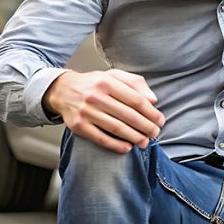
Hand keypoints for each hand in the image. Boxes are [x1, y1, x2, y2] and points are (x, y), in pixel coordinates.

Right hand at [44, 69, 164, 153]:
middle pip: (128, 115)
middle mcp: (96, 96)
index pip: (136, 99)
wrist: (62, 90)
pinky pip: (101, 138)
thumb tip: (153, 99)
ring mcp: (86, 112)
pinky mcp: (78, 126)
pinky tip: (127, 148)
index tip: (160, 120)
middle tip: (155, 133)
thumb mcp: (113, 76)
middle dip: (146, 126)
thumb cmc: (94, 84)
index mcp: (107, 82)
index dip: (151, 112)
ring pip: (116, 128)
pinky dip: (116, 145)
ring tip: (145, 142)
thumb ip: (135, 83)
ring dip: (134, 137)